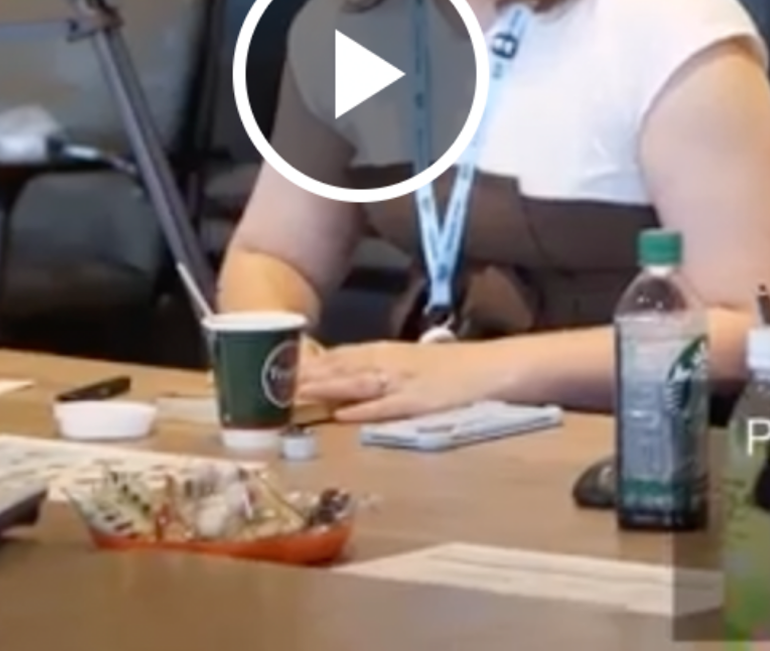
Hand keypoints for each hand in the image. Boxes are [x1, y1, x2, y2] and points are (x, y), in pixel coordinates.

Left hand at [294, 339, 506, 422]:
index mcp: (386, 353)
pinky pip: (388, 406)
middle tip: (273, 385)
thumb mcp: (412, 364)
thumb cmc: (455, 370)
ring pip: (357, 383)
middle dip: (308, 377)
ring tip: (297, 396)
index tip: (278, 371)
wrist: (496, 366)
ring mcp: (404, 381)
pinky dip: (364, 410)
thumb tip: (351, 386)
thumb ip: (382, 372)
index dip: (309, 364)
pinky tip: (343, 415)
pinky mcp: (420, 401)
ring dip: (326, 389)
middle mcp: (389, 363)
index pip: (339, 356)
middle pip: (340, 368)